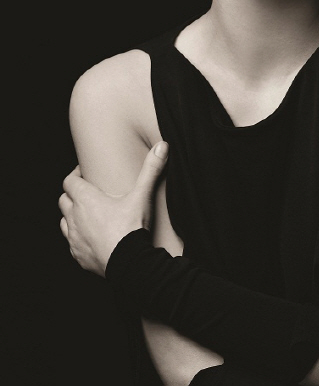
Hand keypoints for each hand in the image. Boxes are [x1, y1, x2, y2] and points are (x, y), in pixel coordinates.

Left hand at [59, 141, 168, 276]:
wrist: (129, 264)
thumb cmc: (131, 229)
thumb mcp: (142, 196)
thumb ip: (151, 169)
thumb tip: (162, 146)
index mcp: (86, 200)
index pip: (69, 181)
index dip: (75, 175)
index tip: (84, 173)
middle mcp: (74, 217)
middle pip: (63, 200)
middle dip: (72, 194)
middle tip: (87, 192)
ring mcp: (74, 238)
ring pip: (63, 221)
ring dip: (71, 216)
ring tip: (86, 214)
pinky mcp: (77, 256)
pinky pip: (71, 243)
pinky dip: (77, 237)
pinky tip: (91, 237)